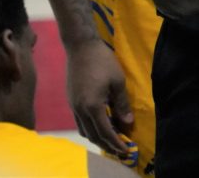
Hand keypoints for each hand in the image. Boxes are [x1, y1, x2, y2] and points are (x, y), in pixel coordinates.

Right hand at [66, 39, 132, 156]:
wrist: (80, 47)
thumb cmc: (102, 61)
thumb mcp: (118, 82)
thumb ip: (122, 104)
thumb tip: (127, 123)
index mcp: (92, 106)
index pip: (106, 132)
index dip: (116, 143)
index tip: (126, 150)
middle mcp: (80, 110)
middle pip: (93, 136)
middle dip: (107, 145)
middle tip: (121, 150)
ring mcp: (73, 107)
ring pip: (84, 130)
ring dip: (98, 138)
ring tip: (112, 140)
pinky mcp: (71, 102)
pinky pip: (80, 122)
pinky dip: (90, 128)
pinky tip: (100, 126)